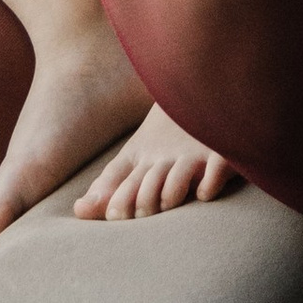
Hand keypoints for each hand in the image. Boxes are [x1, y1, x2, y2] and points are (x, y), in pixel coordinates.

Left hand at [72, 106, 241, 222]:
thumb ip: (108, 186)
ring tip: (169, 202)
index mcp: (142, 153)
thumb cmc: (168, 134)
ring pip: (177, 180)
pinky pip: (217, 169)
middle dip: (140, 202)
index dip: (116, 199)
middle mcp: (166, 156)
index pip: (121, 177)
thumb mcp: (136, 156)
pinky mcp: (224, 153)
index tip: (115, 216)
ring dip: (170, 194)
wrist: (206, 86)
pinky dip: (210, 183)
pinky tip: (204, 193)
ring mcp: (195, 154)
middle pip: (146, 184)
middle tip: (141, 213)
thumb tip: (78, 211)